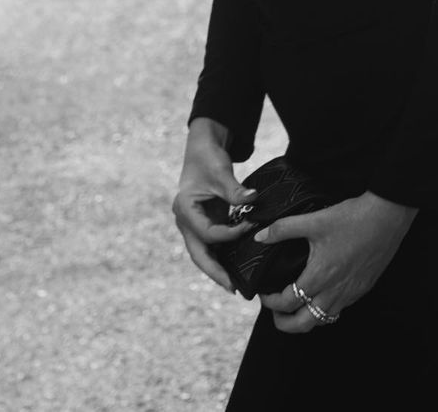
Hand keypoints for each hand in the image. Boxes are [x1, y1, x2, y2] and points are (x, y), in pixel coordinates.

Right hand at [172, 119, 258, 292]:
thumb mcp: (221, 171)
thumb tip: (253, 199)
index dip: (230, 234)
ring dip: (217, 269)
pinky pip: (210, 246)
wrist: (202, 149)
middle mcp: (185, 220)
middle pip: (198, 253)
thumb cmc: (208, 158)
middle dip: (215, 272)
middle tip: (234, 289)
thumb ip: (235, 189)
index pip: (208, 232)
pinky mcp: (202, 224)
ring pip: (202, 253)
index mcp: (184, 208)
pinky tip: (234, 268)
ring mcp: (192, 224)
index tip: (251, 226)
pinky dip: (220, 257)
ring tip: (235, 286)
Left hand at [257, 192, 417, 331]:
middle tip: (275, 314)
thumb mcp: (314, 220)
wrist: (386, 218)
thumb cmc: (351, 219)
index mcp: (319, 276)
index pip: (288, 303)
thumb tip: (260, 236)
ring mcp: (350, 293)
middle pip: (304, 324)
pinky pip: (339, 310)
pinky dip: (324, 311)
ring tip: (296, 307)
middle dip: (285, 324)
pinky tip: (321, 296)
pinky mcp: (362, 289)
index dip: (271, 302)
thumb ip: (284, 228)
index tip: (263, 294)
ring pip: (323, 320)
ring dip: (306, 319)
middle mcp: (334, 291)